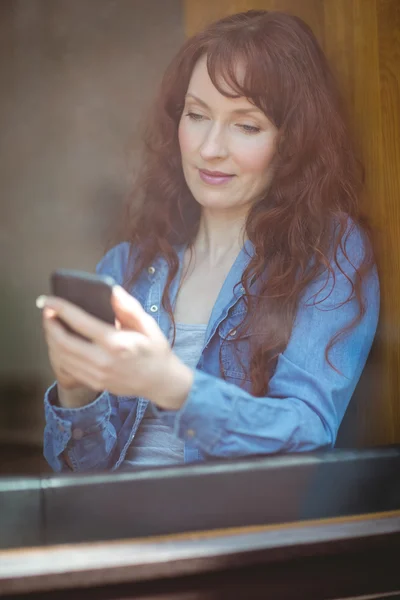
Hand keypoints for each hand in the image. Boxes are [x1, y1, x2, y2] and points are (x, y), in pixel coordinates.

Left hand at [39, 286, 193, 408]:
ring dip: (51, 338)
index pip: (80, 322)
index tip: (48, 300)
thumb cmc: (154, 350)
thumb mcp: (147, 324)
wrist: (160, 381)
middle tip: (46, 311)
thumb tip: (111, 290)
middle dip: (49, 324)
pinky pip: (68, 368)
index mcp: (116, 343)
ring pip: (61, 356)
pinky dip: (58, 353)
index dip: (60, 308)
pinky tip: (60, 342)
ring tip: (51, 324)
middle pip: (63, 341)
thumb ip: (128, 306)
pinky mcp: (95, 382)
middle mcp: (103, 361)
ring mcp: (97, 375)